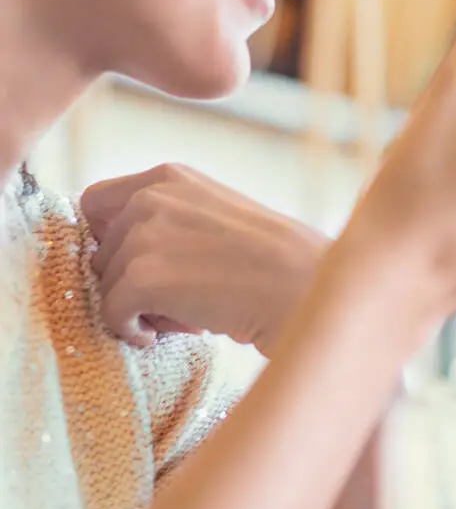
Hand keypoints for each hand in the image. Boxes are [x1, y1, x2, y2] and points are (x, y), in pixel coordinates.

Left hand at [81, 166, 327, 352]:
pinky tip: (176, 331)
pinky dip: (135, 331)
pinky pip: (111, 313)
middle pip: (101, 251)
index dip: (113, 239)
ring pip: (106, 285)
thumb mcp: (219, 215)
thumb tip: (119, 255)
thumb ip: (171, 218)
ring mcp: (143, 236)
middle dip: (132, 277)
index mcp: (170, 177)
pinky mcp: (142, 277)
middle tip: (181, 295)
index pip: (98, 204)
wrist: (304, 287)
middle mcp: (150, 198)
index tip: (147, 263)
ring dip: (138, 306)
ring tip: (188, 312)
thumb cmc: (276, 261)